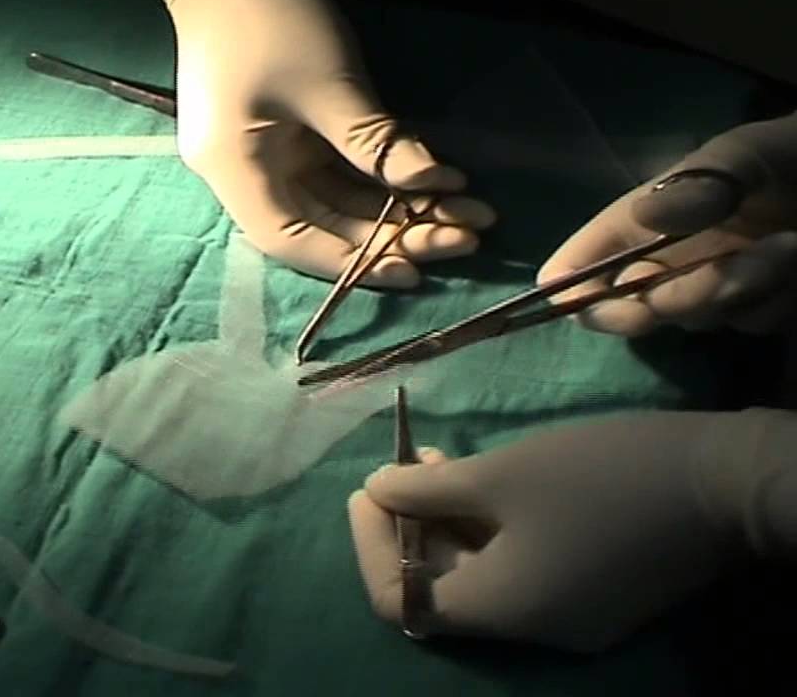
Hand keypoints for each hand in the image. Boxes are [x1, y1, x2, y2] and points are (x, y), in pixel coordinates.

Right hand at [159, 0, 495, 287]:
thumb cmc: (270, 20)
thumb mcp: (328, 85)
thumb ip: (377, 145)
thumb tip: (440, 187)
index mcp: (235, 171)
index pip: (293, 240)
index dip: (353, 262)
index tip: (414, 270)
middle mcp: (244, 174)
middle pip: (321, 225)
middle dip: (393, 234)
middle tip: (466, 236)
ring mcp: (263, 153)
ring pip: (334, 199)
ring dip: (395, 208)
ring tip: (464, 213)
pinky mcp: (283, 132)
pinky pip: (334, 169)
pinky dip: (378, 177)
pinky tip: (430, 184)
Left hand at [346, 411, 769, 652]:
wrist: (726, 481)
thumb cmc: (602, 476)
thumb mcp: (502, 475)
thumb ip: (428, 489)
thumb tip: (377, 492)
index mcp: (503, 611)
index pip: (403, 601)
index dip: (373, 546)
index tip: (363, 490)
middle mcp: (532, 629)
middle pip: (442, 588)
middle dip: (410, 525)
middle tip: (399, 466)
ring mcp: (568, 616)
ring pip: (482, 575)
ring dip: (449, 521)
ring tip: (435, 459)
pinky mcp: (596, 593)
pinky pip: (521, 569)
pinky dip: (490, 530)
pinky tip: (481, 479)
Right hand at [538, 111, 796, 334]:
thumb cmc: (780, 153)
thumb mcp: (741, 155)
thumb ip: (699, 186)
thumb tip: (645, 215)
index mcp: (636, 225)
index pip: (576, 269)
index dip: (571, 295)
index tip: (609, 305)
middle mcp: (659, 264)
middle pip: (635, 310)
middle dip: (689, 294)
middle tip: (751, 263)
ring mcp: (702, 289)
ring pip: (696, 320)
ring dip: (743, 290)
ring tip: (790, 244)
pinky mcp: (747, 307)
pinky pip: (744, 324)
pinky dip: (771, 302)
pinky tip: (795, 266)